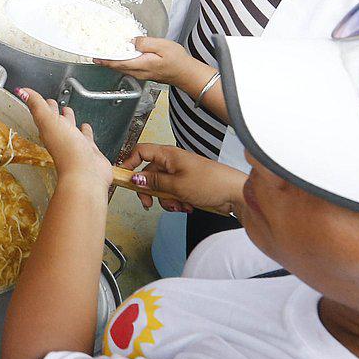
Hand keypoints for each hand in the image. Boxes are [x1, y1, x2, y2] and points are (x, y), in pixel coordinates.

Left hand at [18, 88, 111, 186]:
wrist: (85, 174)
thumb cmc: (67, 150)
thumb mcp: (48, 121)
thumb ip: (37, 106)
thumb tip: (22, 91)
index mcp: (50, 129)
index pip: (45, 113)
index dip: (43, 104)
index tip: (42, 97)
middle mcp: (61, 136)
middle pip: (57, 120)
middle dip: (56, 111)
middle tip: (55, 102)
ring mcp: (75, 144)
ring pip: (71, 127)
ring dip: (70, 119)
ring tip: (69, 112)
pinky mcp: (89, 150)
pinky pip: (86, 137)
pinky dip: (86, 131)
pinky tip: (87, 128)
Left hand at [96, 37, 209, 91]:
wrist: (187, 73)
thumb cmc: (178, 61)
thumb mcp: (162, 46)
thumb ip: (146, 43)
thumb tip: (132, 41)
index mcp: (141, 65)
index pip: (118, 63)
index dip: (105, 59)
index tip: (94, 56)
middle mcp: (138, 72)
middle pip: (117, 66)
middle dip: (105, 60)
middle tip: (95, 52)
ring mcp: (141, 74)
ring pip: (122, 67)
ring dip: (112, 61)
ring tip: (105, 52)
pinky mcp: (144, 73)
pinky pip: (128, 67)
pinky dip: (121, 61)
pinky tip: (121, 55)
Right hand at [119, 143, 244, 216]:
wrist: (234, 193)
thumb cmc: (210, 182)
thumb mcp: (176, 185)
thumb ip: (153, 182)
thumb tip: (135, 178)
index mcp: (168, 155)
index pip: (141, 152)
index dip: (130, 162)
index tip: (124, 177)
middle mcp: (172, 162)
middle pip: (149, 174)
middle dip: (149, 191)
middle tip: (149, 203)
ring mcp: (180, 173)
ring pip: (160, 187)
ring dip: (165, 199)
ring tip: (178, 205)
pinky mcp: (187, 184)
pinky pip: (172, 193)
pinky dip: (176, 201)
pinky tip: (186, 206)